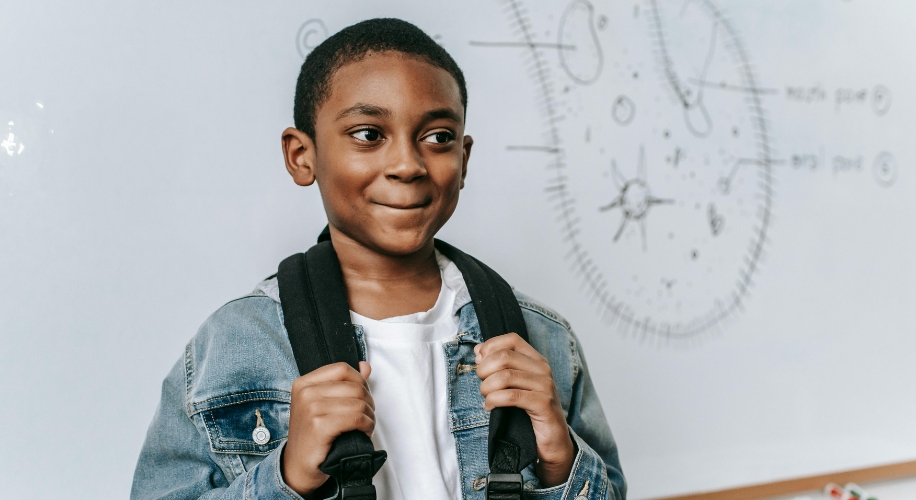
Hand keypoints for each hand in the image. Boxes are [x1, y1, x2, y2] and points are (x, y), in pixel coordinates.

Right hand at [281, 361, 374, 495]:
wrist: (297, 465)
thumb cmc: (313, 435)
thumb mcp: (324, 404)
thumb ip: (345, 384)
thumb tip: (366, 367)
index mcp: (304, 383)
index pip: (343, 369)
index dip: (360, 382)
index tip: (363, 397)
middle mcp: (305, 392)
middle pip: (354, 386)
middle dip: (368, 402)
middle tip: (368, 416)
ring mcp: (310, 408)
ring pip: (358, 403)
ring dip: (369, 416)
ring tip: (367, 426)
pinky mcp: (319, 426)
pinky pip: (355, 418)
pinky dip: (367, 425)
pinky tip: (364, 432)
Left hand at [475, 334, 574, 486]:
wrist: (553, 441)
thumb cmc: (531, 413)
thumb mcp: (516, 385)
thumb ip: (500, 367)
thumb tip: (478, 351)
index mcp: (536, 360)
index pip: (511, 339)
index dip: (490, 347)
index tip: (480, 362)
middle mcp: (543, 369)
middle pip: (504, 356)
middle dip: (484, 370)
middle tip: (482, 384)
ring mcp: (545, 386)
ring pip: (505, 376)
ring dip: (487, 388)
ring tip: (486, 397)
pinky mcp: (543, 404)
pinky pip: (511, 396)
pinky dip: (494, 400)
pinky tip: (490, 407)